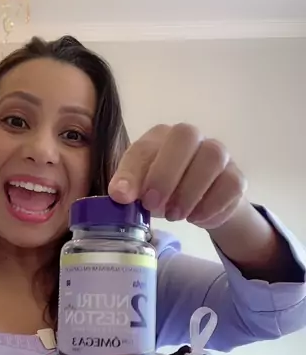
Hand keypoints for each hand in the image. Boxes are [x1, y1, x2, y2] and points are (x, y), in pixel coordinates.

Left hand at [109, 123, 247, 229]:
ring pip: (213, 157)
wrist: (199, 202)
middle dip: (166, 174)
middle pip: (186, 136)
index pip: (145, 147)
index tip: (124, 198)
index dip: (133, 172)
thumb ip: (129, 189)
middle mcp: (191, 138)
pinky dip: (213, 206)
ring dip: (191, 191)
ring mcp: (218, 153)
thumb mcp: (141, 191)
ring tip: (175, 215)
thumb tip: (119, 195)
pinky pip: (232, 184)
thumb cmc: (162, 191)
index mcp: (159, 138)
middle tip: (154, 205)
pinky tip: (197, 219)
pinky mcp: (235, 176)